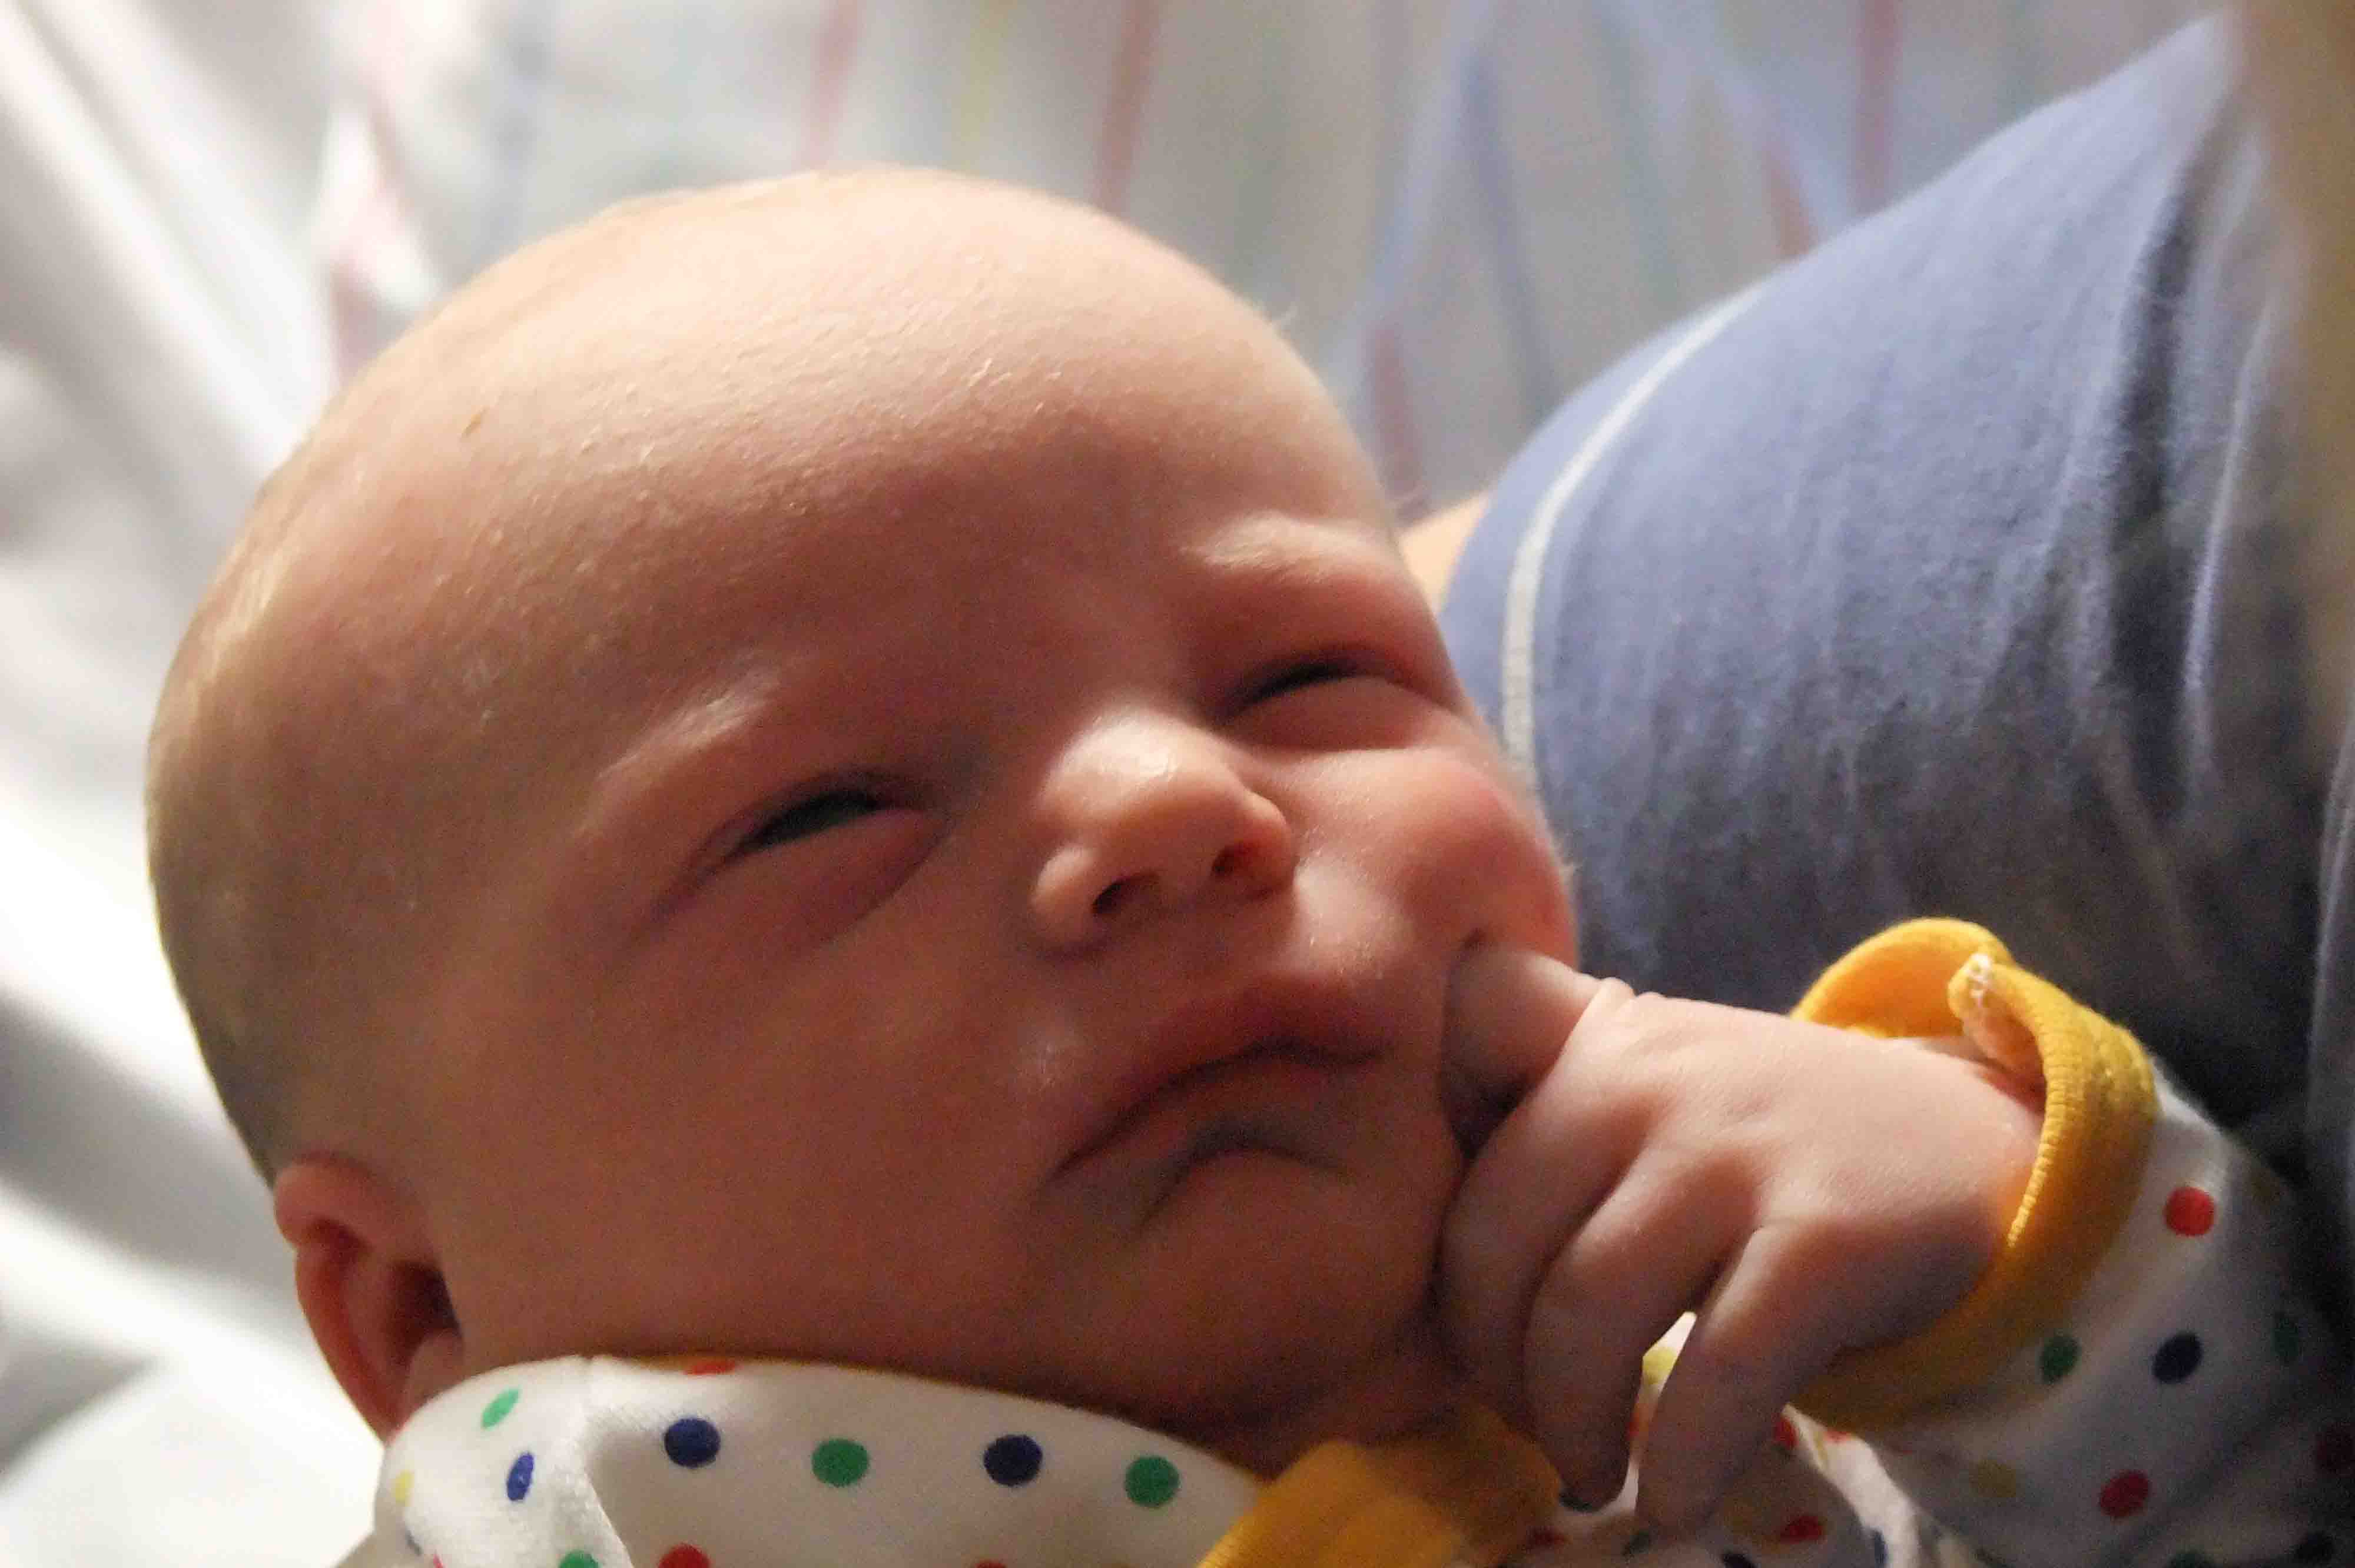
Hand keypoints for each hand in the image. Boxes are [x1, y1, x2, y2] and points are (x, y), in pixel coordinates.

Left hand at [1437, 946, 2040, 1533]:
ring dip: (1570, 1423)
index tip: (1461, 1292)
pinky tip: (1676, 1499)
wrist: (1983, 1156)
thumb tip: (1404, 1197)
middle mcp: (1647, 1075)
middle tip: (1527, 1421)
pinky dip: (1681, 1459)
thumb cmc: (1774, 1145)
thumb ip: (1539, 1088)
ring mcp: (1736, 1151)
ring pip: (1583, 1310)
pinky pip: (1715, 1371)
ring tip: (1592, 1471)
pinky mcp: (1823, 1241)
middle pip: (1492, 1239)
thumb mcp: (1654, 1075)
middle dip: (1489, 1360)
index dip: (1427, 1187)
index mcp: (1592, 1043)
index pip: (1455, 1056)